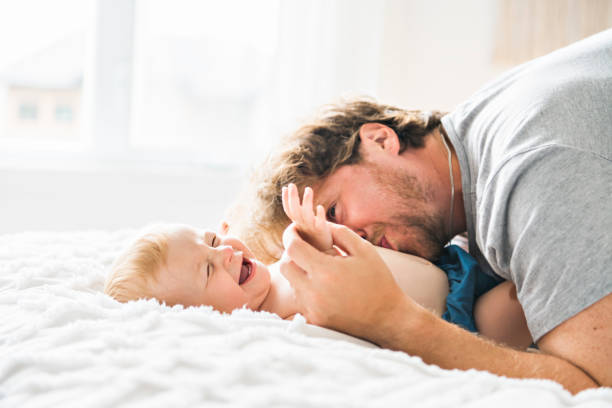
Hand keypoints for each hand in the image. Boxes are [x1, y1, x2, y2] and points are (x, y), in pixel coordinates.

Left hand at [279, 222, 416, 343]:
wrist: (387, 318)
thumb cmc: (378, 281)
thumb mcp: (364, 250)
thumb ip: (339, 232)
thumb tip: (317, 223)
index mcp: (326, 271)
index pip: (292, 248)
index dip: (291, 235)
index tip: (296, 230)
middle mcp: (314, 292)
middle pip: (285, 266)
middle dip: (292, 254)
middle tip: (306, 248)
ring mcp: (312, 309)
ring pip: (291, 283)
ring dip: (299, 272)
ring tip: (319, 268)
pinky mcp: (314, 321)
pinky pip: (300, 299)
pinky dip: (306, 289)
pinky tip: (324, 286)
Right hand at [282, 183, 332, 252]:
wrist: (324, 256)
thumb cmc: (314, 242)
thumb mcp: (306, 228)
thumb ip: (301, 216)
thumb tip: (296, 205)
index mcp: (298, 224)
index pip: (290, 210)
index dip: (286, 200)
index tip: (285, 187)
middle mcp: (303, 225)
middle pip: (295, 211)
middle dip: (293, 198)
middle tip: (291, 185)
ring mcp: (312, 229)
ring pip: (307, 215)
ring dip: (307, 202)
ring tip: (309, 189)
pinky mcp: (322, 232)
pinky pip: (320, 224)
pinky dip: (320, 216)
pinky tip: (320, 208)